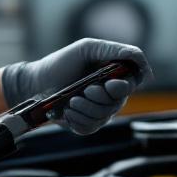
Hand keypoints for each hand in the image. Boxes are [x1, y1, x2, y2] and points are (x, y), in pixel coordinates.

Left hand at [1, 38, 152, 135]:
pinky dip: (77, 119)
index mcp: (114, 75)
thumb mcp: (88, 48)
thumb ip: (114, 50)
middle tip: (84, 89)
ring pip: (103, 116)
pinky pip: (90, 128)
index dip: (124, 87)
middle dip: (99, 97)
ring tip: (71, 100)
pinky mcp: (85, 124)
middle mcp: (109, 95)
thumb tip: (140, 58)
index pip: (133, 83)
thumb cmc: (61, 63)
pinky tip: (67, 111)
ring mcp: (98, 111)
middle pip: (118, 103)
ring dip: (85, 108)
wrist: (36, 82)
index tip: (110, 84)